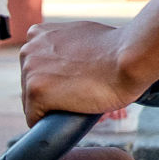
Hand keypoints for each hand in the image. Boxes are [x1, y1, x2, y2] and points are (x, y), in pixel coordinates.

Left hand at [20, 22, 138, 125]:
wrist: (130, 58)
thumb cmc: (115, 49)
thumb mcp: (80, 36)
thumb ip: (61, 45)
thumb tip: (59, 59)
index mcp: (37, 35)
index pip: (34, 70)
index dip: (54, 79)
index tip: (73, 78)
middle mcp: (28, 51)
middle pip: (30, 88)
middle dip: (52, 93)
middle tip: (81, 87)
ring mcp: (29, 71)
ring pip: (32, 104)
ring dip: (53, 107)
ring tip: (79, 95)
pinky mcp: (35, 92)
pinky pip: (34, 120)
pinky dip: (51, 123)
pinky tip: (71, 111)